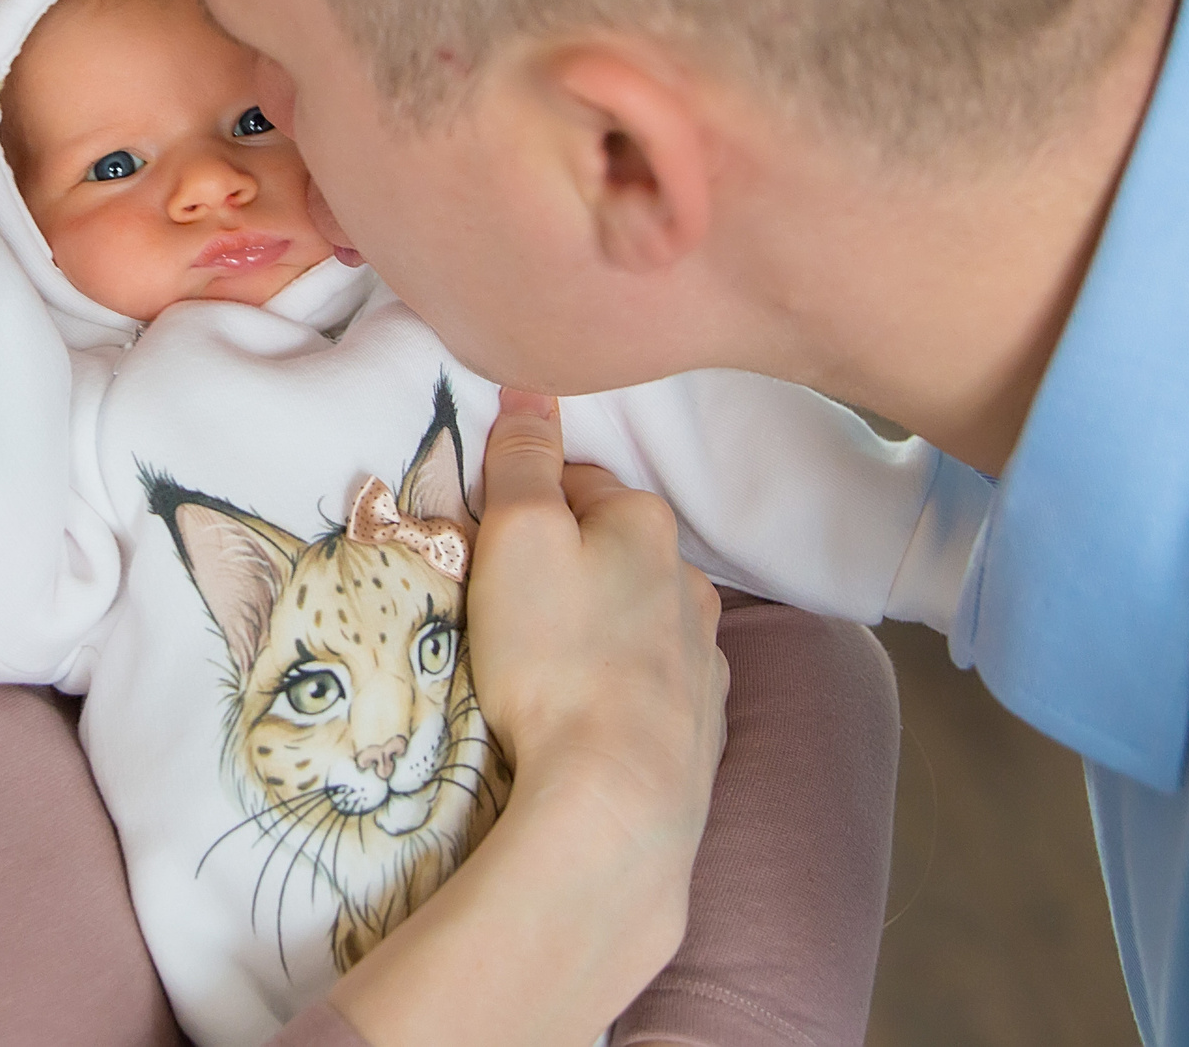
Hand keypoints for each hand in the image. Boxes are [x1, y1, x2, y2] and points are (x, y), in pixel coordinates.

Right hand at [329, 388, 728, 1046]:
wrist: (617, 799)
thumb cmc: (556, 655)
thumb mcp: (517, 536)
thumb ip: (523, 459)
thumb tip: (533, 389)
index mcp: (647, 523)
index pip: (577, 483)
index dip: (522, 503)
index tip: (485, 539)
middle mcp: (690, 581)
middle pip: (612, 551)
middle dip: (565, 565)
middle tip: (502, 604)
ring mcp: (703, 658)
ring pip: (638, 617)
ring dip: (598, 626)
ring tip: (541, 666)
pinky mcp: (701, 727)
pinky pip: (654, 684)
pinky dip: (621, 686)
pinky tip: (584, 712)